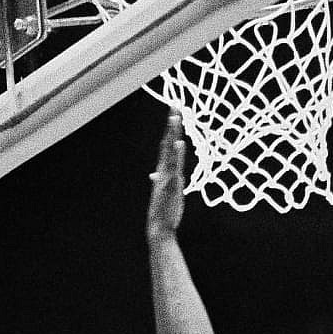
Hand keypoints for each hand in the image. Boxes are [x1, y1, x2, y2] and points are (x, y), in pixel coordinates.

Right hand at [146, 114, 186, 238]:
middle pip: (167, 142)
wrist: (159, 228)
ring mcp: (166, 177)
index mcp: (163, 170)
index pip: (167, 145)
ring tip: (176, 117)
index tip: (175, 113)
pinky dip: (175, 154)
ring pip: (169, 151)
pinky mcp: (169, 185)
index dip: (170, 129)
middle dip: (171, 124)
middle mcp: (163, 170)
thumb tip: (154, 174)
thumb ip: (161, 181)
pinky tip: (178, 143)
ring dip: (172, 133)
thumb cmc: (163, 211)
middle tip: (175, 105)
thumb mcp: (164, 192)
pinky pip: (173, 166)